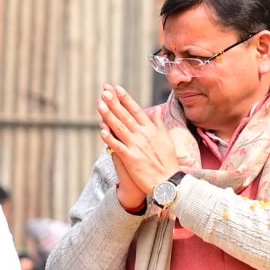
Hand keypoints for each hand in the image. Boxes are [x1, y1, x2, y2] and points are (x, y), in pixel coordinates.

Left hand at [99, 84, 180, 213]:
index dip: (126, 99)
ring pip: (119, 128)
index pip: (136, 110)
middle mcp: (143, 135)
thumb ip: (158, 123)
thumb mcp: (166, 138)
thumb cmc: (168, 161)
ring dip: (109, 116)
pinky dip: (109, 138)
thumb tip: (156, 109)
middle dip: (114, 102)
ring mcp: (136, 146)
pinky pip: (117, 146)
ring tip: (100, 104)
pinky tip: (101, 130)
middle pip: (126, 116)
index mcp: (151, 129)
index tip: (117, 88)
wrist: (169, 181)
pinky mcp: (131, 158)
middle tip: (104, 91)